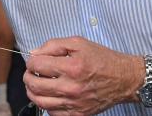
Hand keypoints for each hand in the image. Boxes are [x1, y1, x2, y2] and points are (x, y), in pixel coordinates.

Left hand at [24, 37, 139, 115]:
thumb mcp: (79, 43)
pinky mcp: (78, 114)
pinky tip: (50, 95)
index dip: (31, 61)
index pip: (37, 65)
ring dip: (32, 92)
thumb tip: (34, 53)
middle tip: (31, 72)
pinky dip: (46, 104)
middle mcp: (71, 87)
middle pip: (35, 85)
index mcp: (71, 67)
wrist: (124, 79)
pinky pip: (52, 113)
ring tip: (35, 84)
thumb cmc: (102, 59)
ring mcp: (74, 103)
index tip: (34, 60)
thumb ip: (53, 45)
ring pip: (40, 102)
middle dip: (28, 76)